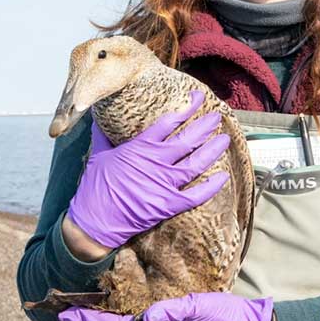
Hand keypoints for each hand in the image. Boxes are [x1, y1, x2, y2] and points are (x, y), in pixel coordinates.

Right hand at [67, 91, 230, 248]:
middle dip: (205, 126)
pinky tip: (224, 177)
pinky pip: (196, 195)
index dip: (186, 108)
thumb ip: (102, 135)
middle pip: (187, 139)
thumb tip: (97, 117)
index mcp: (140, 147)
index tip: (197, 98)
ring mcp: (164, 183)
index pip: (168, 122)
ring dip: (212, 150)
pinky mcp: (168, 204)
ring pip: (196, 163)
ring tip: (224, 139)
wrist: (94, 221)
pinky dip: (211, 187)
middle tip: (217, 116)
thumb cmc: (95, 187)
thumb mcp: (98, 156)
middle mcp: (156, 162)